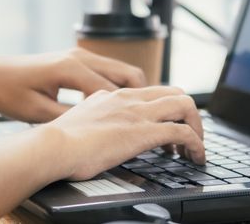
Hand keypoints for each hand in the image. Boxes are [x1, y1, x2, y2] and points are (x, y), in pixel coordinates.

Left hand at [0, 47, 146, 121]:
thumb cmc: (9, 93)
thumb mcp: (36, 113)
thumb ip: (67, 119)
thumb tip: (95, 132)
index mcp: (71, 69)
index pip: (114, 92)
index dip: (133, 112)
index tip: (150, 129)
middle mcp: (80, 57)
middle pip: (128, 74)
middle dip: (145, 97)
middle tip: (156, 121)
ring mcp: (79, 55)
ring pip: (122, 70)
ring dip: (135, 91)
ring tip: (144, 116)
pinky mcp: (76, 59)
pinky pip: (110, 70)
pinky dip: (121, 86)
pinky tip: (122, 107)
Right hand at [46, 86, 205, 180]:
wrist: (53, 146)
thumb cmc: (59, 141)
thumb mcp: (81, 121)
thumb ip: (95, 119)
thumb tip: (99, 131)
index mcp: (113, 95)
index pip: (151, 92)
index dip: (166, 109)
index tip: (167, 129)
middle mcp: (129, 98)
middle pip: (174, 92)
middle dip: (188, 114)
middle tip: (187, 138)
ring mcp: (137, 113)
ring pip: (184, 105)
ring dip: (196, 127)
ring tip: (195, 149)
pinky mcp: (144, 132)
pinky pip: (182, 133)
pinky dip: (196, 144)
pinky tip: (196, 157)